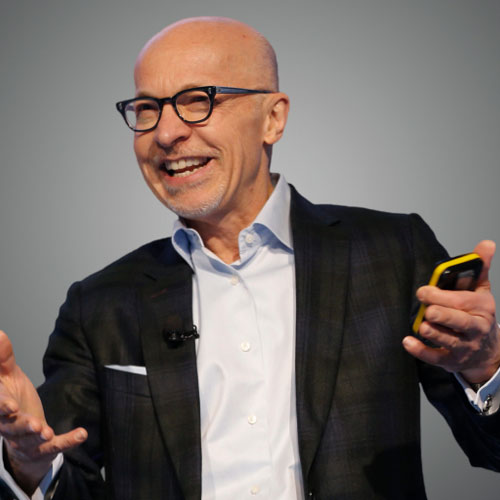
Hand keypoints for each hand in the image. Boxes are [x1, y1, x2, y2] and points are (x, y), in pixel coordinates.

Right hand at [0, 330, 86, 494]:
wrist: (22, 433)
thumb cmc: (12, 399)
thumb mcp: (8, 377)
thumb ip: (3, 359)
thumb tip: (0, 334)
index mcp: (1, 408)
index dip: (2, 406)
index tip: (9, 405)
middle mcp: (10, 427)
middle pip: (12, 427)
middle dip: (21, 425)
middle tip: (33, 424)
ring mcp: (26, 440)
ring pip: (30, 440)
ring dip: (39, 437)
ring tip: (46, 432)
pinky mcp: (44, 448)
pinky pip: (55, 447)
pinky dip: (68, 441)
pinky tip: (81, 434)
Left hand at [403, 240, 499, 383]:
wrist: (488, 352)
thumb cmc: (478, 315)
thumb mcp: (481, 291)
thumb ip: (479, 268)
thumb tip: (485, 243)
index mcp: (481, 308)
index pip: (463, 301)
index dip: (442, 296)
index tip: (423, 291)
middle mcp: (474, 328)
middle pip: (459, 322)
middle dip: (442, 315)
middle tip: (427, 309)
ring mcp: (463, 346)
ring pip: (448, 340)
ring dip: (434, 333)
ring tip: (422, 326)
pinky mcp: (451, 360)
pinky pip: (436, 357)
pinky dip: (421, 351)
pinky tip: (408, 342)